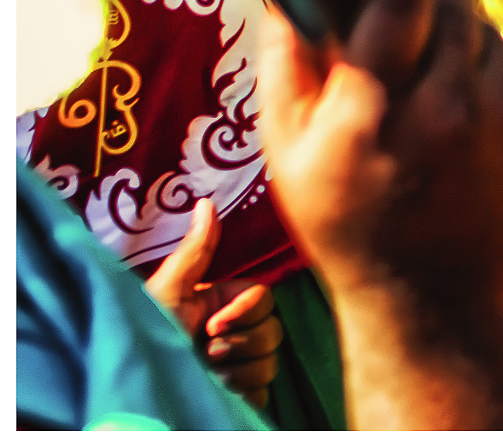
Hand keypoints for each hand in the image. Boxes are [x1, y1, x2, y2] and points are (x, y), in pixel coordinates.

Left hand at [143, 198, 282, 406]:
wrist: (135, 392)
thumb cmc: (142, 336)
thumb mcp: (166, 291)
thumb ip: (195, 251)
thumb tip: (206, 201)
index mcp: (218, 305)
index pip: (263, 298)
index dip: (245, 312)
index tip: (212, 325)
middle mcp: (230, 334)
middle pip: (272, 330)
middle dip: (242, 344)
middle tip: (207, 353)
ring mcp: (236, 367)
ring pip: (271, 362)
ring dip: (240, 371)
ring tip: (207, 376)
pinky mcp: (239, 397)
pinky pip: (264, 393)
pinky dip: (244, 394)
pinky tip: (218, 393)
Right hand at [257, 0, 502, 428]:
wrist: (436, 301)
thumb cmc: (347, 220)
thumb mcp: (290, 151)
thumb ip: (290, 58)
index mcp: (371, 117)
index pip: (395, 0)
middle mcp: (444, 113)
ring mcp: (501, 119)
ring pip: (480, 23)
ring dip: (449, 19)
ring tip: (419, 61)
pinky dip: (478, 61)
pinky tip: (455, 105)